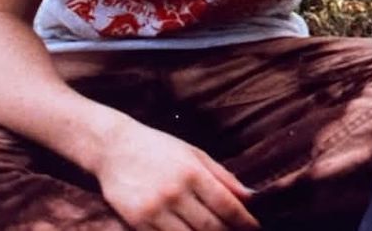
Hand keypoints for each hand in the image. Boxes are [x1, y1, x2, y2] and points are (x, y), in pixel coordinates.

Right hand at [92, 118, 259, 230]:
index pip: (226, 204)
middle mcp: (175, 192)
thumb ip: (222, 176)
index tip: (255, 228)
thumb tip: (251, 196)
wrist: (115, 148)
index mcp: (193, 172)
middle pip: (210, 227)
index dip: (244, 221)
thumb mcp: (194, 154)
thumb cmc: (160, 148)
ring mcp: (155, 210)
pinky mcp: (137, 223)